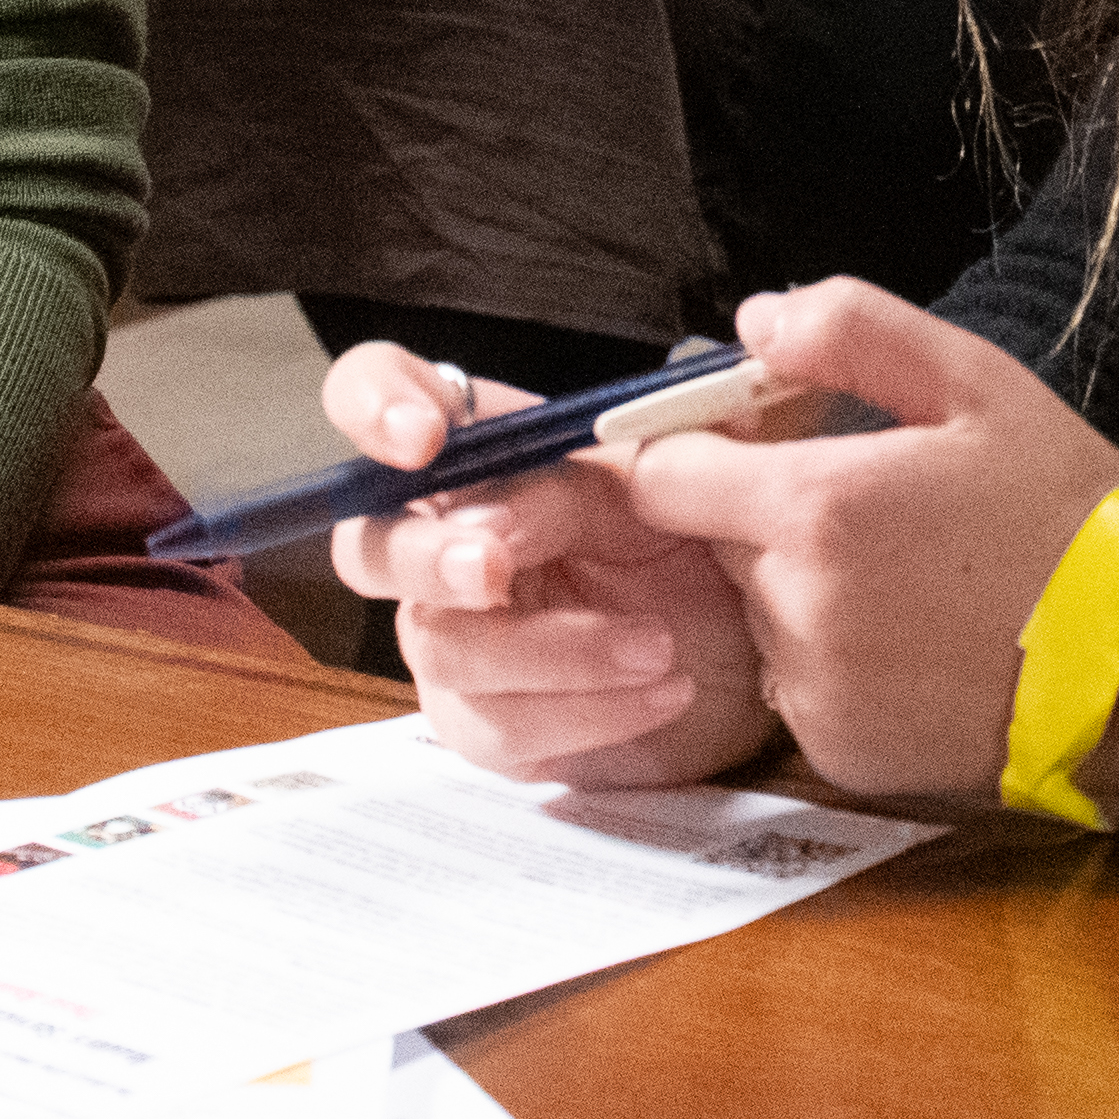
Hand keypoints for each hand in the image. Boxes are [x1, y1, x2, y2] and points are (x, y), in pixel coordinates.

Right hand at [325, 335, 775, 789]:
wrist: (754, 649)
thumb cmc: (699, 544)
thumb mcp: (667, 483)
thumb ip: (588, 473)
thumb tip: (494, 513)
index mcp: (483, 450)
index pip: (377, 391)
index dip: (374, 404)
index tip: (422, 438)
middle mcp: (445, 540)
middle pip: (364, 547)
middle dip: (425, 558)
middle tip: (491, 569)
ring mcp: (455, 637)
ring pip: (444, 647)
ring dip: (558, 649)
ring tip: (659, 645)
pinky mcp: (489, 724)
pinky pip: (502, 726)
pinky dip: (591, 710)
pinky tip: (665, 690)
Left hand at [612, 277, 1118, 811]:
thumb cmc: (1067, 515)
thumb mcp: (977, 385)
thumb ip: (852, 332)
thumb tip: (755, 321)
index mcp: (816, 507)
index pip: (661, 476)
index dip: (694, 450)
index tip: (747, 444)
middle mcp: (795, 606)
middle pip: (716, 543)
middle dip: (769, 518)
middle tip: (877, 511)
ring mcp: (811, 688)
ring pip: (760, 615)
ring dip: (805, 592)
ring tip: (912, 582)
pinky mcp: (835, 750)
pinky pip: (798, 685)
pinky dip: (837, 662)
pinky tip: (918, 644)